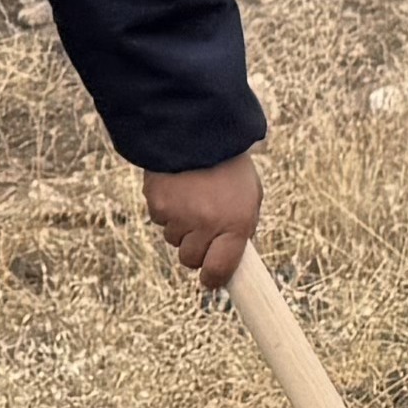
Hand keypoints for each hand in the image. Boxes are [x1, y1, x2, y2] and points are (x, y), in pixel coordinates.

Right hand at [143, 154, 259, 290]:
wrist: (197, 129)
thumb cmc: (229, 163)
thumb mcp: (249, 195)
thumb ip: (242, 225)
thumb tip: (232, 252)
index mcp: (235, 224)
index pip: (219, 270)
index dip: (213, 278)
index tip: (211, 279)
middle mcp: (206, 225)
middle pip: (190, 260)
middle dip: (195, 249)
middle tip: (202, 227)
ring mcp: (179, 216)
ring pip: (173, 239)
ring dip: (181, 227)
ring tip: (191, 198)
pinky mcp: (157, 203)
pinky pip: (159, 219)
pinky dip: (166, 209)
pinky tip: (178, 188)